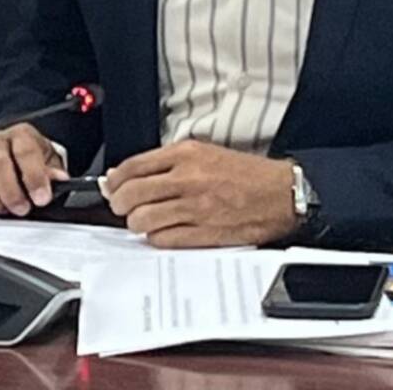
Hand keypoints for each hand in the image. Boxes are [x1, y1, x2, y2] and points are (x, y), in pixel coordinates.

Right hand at [0, 125, 66, 218]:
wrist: (15, 159)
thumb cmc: (32, 164)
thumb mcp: (50, 164)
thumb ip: (53, 172)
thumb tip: (58, 180)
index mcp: (19, 135)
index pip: (24, 150)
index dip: (34, 176)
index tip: (41, 198)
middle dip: (10, 192)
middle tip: (21, 209)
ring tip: (3, 210)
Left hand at [102, 141, 299, 247]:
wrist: (280, 194)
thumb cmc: (246, 174)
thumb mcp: (205, 153)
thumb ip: (168, 163)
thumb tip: (130, 173)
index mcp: (186, 155)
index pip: (132, 167)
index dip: (115, 180)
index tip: (111, 185)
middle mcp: (187, 179)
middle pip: (131, 194)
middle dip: (120, 203)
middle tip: (123, 205)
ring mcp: (195, 208)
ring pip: (142, 220)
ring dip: (137, 223)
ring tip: (144, 220)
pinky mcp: (203, 233)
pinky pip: (163, 239)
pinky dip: (156, 237)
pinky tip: (163, 231)